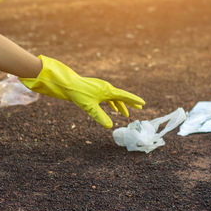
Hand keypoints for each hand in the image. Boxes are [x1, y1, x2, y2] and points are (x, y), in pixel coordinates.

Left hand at [19, 55, 144, 127]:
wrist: (67, 84)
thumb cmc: (79, 94)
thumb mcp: (90, 107)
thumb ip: (100, 116)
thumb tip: (109, 126)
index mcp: (107, 90)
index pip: (124, 96)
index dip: (134, 100)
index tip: (143, 103)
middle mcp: (106, 88)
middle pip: (121, 96)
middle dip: (129, 103)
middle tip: (139, 108)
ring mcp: (100, 88)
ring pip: (114, 97)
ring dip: (120, 105)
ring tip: (124, 114)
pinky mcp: (95, 89)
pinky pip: (107, 97)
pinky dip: (111, 103)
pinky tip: (111, 108)